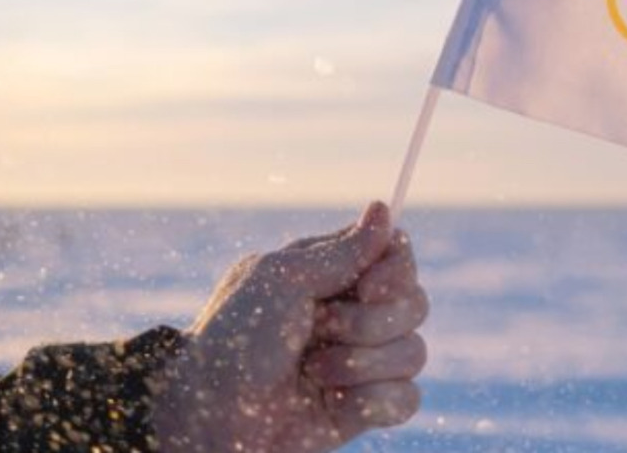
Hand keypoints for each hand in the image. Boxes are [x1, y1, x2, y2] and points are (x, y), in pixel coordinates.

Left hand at [151, 202, 428, 451]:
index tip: (369, 287)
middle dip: (370, 323)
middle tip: (321, 330)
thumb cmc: (234, 341)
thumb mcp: (282, 280)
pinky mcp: (367, 407)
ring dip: (361, 364)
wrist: (211, 417)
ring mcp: (364, 361)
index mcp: (334, 276)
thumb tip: (384, 208)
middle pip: (415, 303)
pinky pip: (407, 398)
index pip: (398, 255)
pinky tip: (334, 403)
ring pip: (413, 352)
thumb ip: (342, 251)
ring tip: (314, 373)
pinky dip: (371, 401)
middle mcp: (355, 314)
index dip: (396, 271)